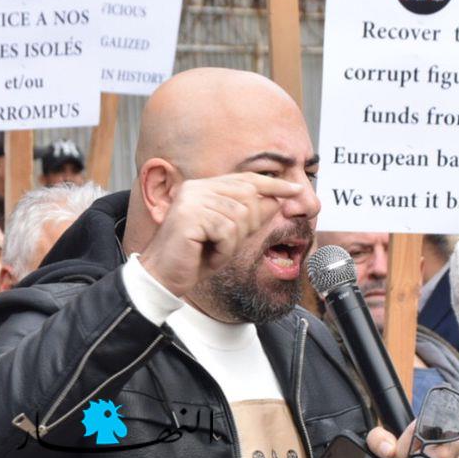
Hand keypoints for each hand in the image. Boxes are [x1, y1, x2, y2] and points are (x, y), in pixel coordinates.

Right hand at [139, 172, 302, 298]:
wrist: (163, 278)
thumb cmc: (194, 259)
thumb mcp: (229, 236)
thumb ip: (250, 216)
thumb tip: (278, 200)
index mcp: (203, 188)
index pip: (245, 179)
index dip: (272, 184)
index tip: (295, 190)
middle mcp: (196, 188)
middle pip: (247, 196)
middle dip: (250, 224)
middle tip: (230, 245)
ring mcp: (191, 200)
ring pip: (239, 216)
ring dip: (233, 242)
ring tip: (214, 251)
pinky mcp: (189, 216)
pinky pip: (226, 231)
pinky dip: (223, 249)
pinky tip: (208, 255)